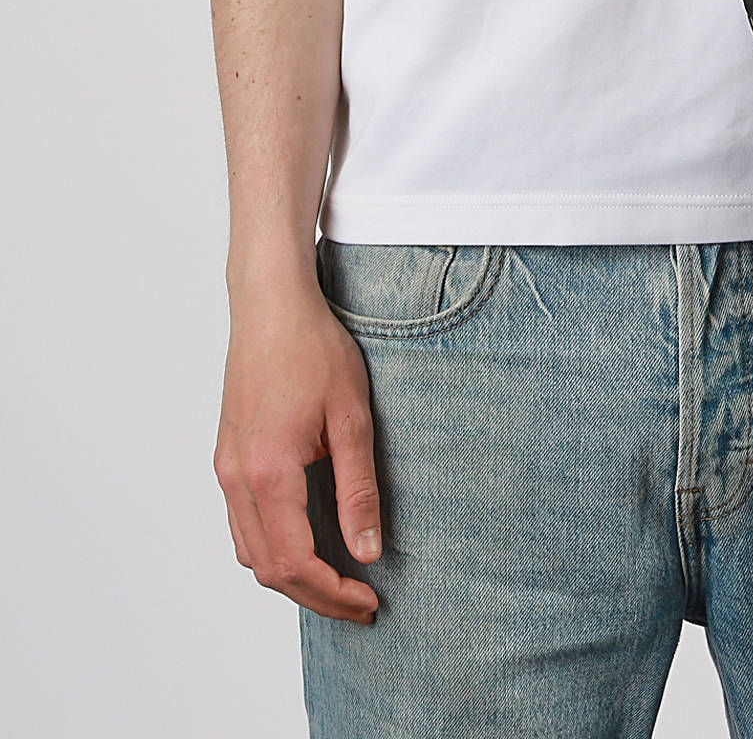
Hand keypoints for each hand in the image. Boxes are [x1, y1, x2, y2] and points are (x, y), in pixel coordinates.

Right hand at [214, 273, 381, 622]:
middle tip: (361, 603)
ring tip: (340, 578)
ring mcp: (226, 468)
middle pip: (268, 568)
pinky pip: (243, 523)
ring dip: (291, 575)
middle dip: (315, 595)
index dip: (333, 593)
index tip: (370, 600)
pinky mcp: (228, 456)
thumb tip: (368, 551)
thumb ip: (359, 490)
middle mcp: (237, 478)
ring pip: (250, 550)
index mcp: (268, 472)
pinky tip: (309, 540)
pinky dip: (273, 547)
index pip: (295, 563)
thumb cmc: (314, 349)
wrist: (271, 304)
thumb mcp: (352, 418)